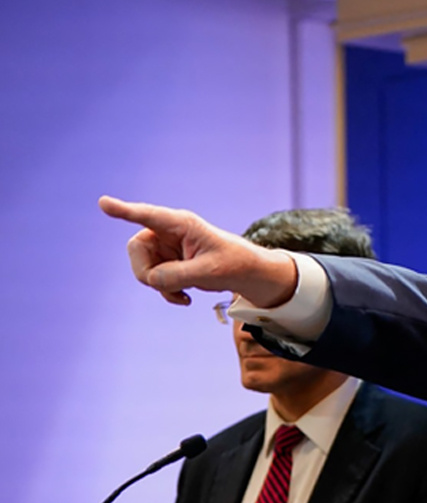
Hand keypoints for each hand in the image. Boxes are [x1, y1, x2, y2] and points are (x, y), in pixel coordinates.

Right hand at [98, 196, 296, 307]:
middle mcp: (168, 231)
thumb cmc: (233, 264)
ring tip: (184, 293)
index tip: (104, 203)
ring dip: (159, 285)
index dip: (124, 210)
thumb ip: (176, 276)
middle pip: (136, 249)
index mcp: (181, 224)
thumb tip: (150, 280)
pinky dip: (164, 291)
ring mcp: (166, 247)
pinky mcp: (167, 262)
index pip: (148, 215)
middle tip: (167, 286)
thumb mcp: (209, 272)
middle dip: (146, 272)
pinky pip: (152, 278)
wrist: (245, 274)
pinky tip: (184, 298)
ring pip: (143, 267)